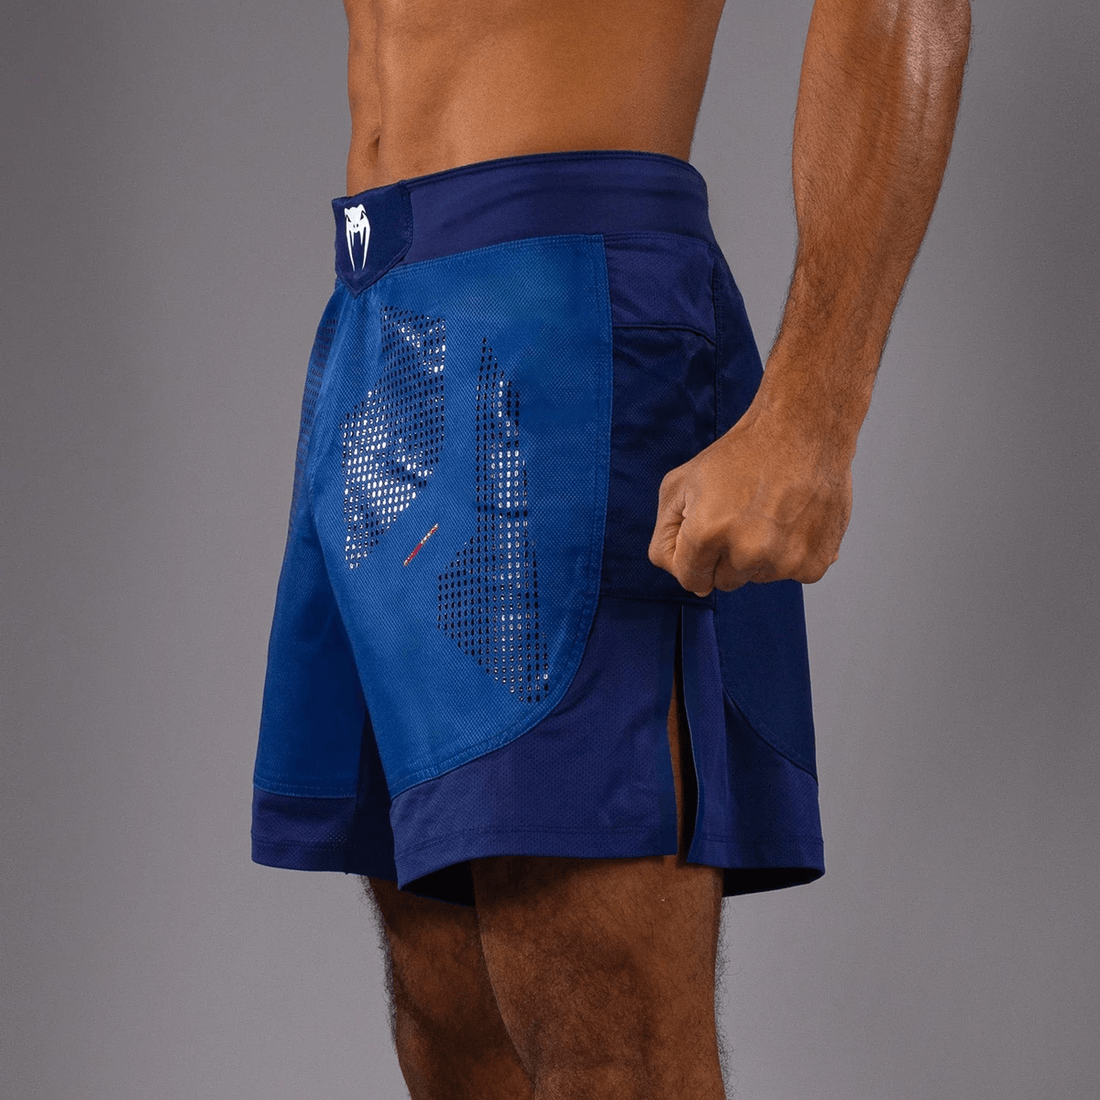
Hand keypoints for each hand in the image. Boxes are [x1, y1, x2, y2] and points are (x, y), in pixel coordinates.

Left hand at [646, 401, 853, 594]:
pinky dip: (791, 553)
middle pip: (724, 581)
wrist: (801, 430)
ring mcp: (783, 561)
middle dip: (726, 555)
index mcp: (707, 532)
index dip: (695, 558)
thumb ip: (668, 537)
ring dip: (759, 554)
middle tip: (740, 515)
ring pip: (758, 577)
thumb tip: (692, 583)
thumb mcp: (679, 485)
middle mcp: (746, 552)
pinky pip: (791, 574)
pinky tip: (792, 520)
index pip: (691, 580)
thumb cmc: (741, 454)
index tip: (707, 534)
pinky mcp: (813, 562)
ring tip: (769, 513)